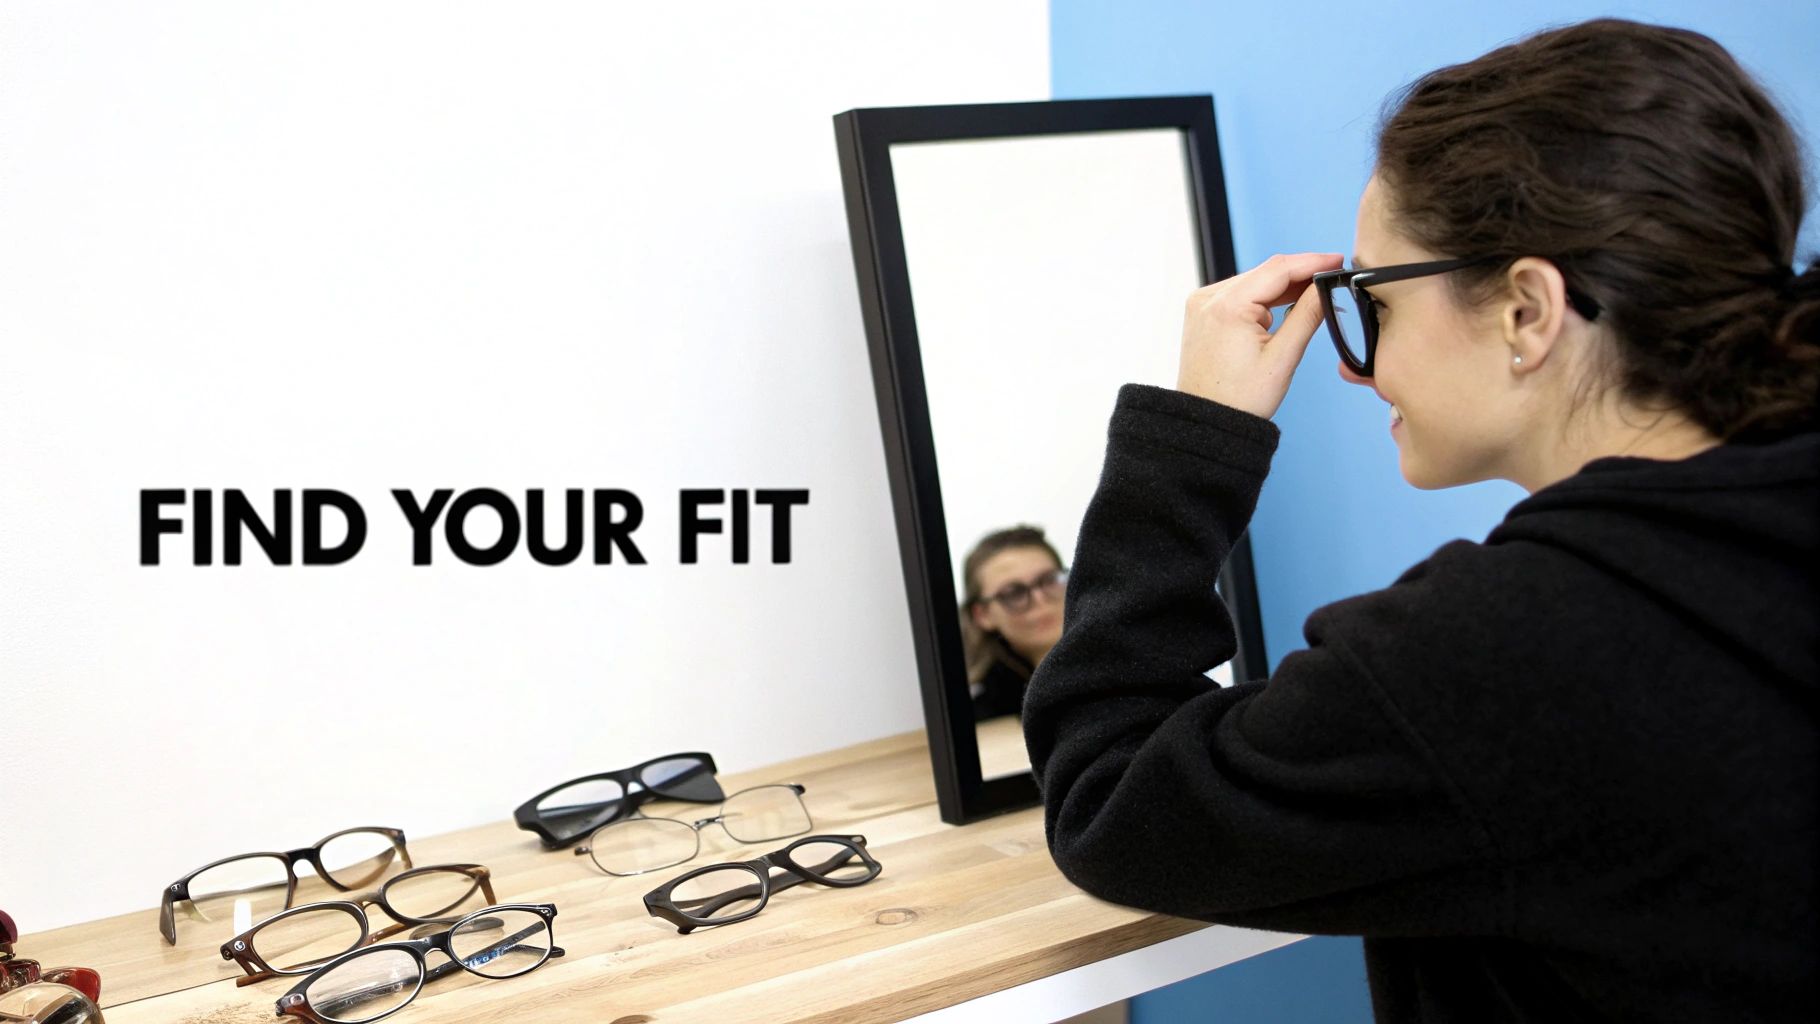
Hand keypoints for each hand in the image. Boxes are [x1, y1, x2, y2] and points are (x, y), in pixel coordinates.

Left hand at [1176, 252, 1343, 418]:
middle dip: (1299, 274)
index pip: (1278, 269)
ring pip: (1252, 282)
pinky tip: (1280, 307)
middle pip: (1264, 272)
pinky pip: (1238, 295)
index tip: (1337, 259)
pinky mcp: (1201, 314)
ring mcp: (1201, 305)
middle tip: (1331, 277)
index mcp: (1227, 307)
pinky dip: (1261, 298)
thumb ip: (1307, 315)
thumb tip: (1325, 287)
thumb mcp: (1283, 357)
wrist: (1207, 422)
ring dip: (1280, 287)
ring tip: (1311, 295)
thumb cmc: (1240, 400)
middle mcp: (1208, 299)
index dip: (1312, 262)